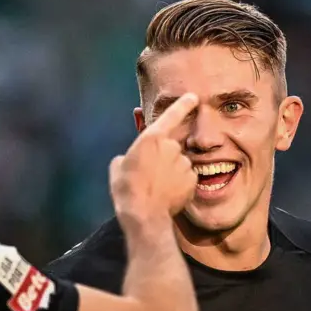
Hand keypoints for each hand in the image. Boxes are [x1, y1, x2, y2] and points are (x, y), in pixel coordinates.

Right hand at [109, 93, 197, 220]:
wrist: (144, 213)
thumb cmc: (126, 189)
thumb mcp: (117, 167)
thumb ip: (127, 157)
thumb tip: (128, 160)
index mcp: (151, 139)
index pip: (171, 116)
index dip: (183, 105)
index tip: (193, 97)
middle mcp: (171, 147)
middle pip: (172, 148)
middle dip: (164, 158)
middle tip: (151, 176)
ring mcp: (183, 163)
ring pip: (179, 164)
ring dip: (171, 172)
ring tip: (158, 188)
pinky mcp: (192, 179)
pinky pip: (186, 179)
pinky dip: (179, 185)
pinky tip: (167, 195)